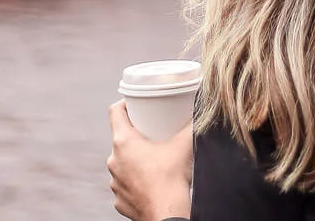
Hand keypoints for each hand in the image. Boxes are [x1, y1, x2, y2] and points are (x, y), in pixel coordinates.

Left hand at [107, 100, 192, 220]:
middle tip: (153, 133)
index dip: (125, 104)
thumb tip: (200, 111)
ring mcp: (115, 182)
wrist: (167, 212)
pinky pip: (126, 185)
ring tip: (154, 160)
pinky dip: (136, 181)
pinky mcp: (119, 199)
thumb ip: (192, 125)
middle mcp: (114, 161)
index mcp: (124, 142)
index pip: (115, 112)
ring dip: (135, 160)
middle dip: (136, 135)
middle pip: (120, 139)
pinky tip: (150, 182)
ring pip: (122, 164)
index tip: (135, 104)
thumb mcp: (185, 144)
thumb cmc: (172, 178)